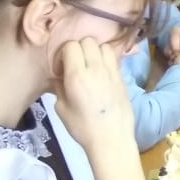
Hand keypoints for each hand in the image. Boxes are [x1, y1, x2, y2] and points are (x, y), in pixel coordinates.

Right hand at [52, 38, 134, 153]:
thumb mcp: (61, 109)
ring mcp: (112, 71)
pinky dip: (105, 59)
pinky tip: (100, 73)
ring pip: (103, 46)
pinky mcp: (122, 77)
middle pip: (88, 41)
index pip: (71, 46)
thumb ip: (58, 87)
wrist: (111, 138)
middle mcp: (96, 68)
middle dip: (78, 49)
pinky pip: (114, 58)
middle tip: (74, 65)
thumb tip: (57, 77)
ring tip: (89, 66)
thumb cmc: (82, 127)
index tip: (61, 67)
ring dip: (94, 51)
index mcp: (77, 76)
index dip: (63, 53)